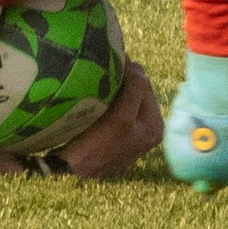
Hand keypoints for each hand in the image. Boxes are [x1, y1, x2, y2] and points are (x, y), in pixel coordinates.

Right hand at [58, 62, 162, 179]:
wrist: (72, 169)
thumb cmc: (97, 146)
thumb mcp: (121, 118)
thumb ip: (135, 92)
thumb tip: (137, 68)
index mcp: (155, 125)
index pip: (144, 84)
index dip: (128, 70)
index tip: (111, 60)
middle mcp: (148, 128)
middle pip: (137, 89)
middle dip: (123, 78)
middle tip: (105, 67)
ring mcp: (133, 130)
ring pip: (126, 95)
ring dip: (115, 86)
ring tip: (100, 79)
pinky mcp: (117, 131)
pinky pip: (116, 104)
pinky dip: (109, 96)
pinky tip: (98, 95)